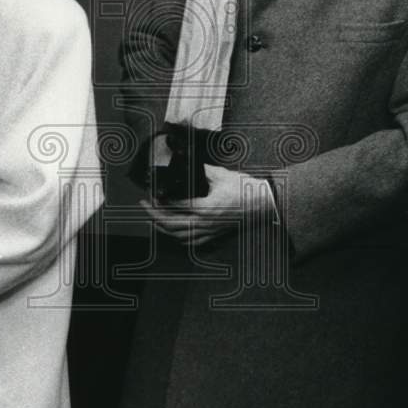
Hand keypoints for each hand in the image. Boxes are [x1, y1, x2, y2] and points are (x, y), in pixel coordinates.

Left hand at [140, 164, 275, 246]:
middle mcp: (205, 222)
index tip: (151, 193)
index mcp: (205, 207)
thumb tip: (186, 165)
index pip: (175, 205)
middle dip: (153, 215)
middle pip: (171, 223)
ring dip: (163, 228)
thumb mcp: (221, 174)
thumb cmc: (245, 189)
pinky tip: (172, 232)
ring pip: (179, 235)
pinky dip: (178, 238)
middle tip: (144, 205)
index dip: (160, 200)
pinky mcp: (214, 235)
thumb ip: (201, 170)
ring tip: (153, 219)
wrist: (263, 204)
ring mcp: (209, 231)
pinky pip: (192, 242)